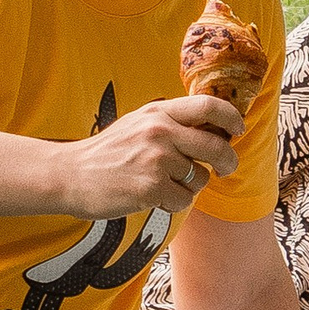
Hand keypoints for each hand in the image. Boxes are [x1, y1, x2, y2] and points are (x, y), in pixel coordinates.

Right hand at [60, 93, 242, 219]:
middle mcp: (160, 132)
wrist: (70, 174)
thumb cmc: (107, 152)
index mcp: (158, 112)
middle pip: (216, 146)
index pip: (208, 106)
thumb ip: (170, 122)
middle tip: (228, 168)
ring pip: (200, 178)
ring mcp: (157, 160)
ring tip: (165, 185)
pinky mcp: (151, 188)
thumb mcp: (138, 123)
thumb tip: (211, 129)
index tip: (238, 129)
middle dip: (229, 160)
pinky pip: (184, 200)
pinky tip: (154, 198)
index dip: (231, 118)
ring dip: (190, 186)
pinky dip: (174, 203)